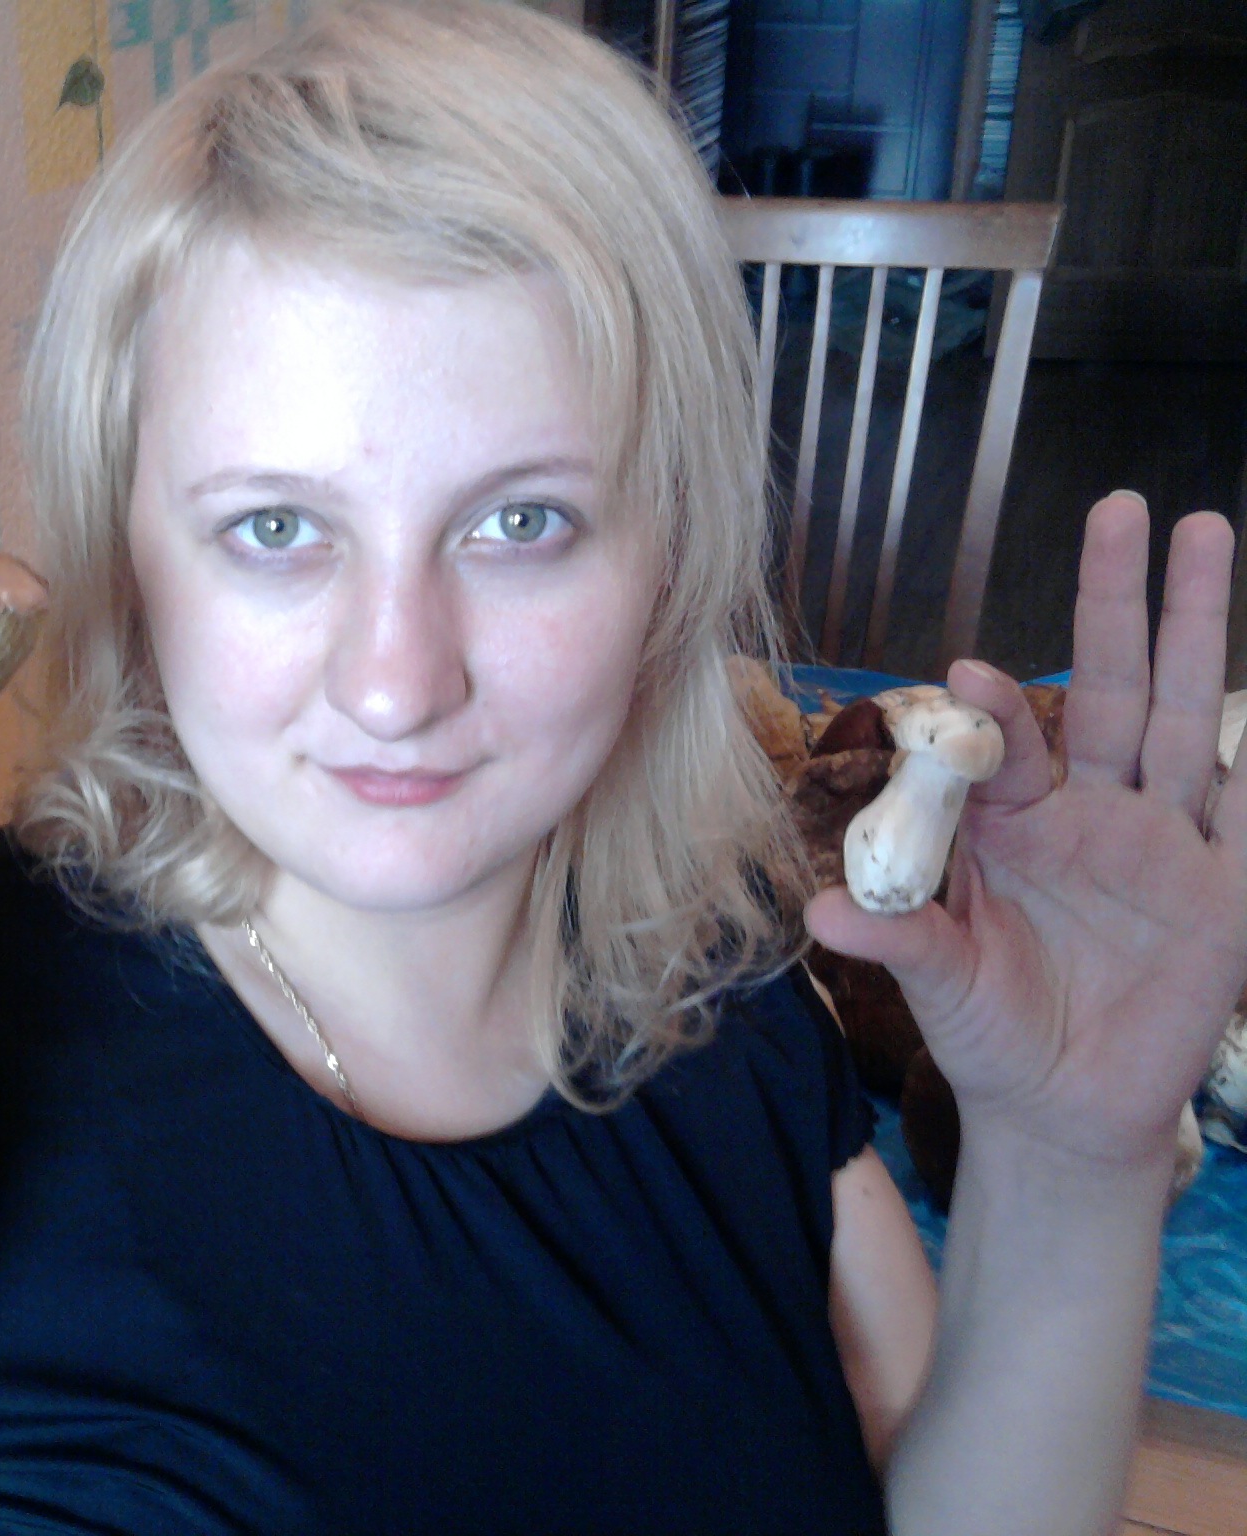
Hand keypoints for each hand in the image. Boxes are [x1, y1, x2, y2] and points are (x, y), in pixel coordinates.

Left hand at [807, 493, 1246, 1176]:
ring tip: (1205, 532)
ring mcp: (1167, 841)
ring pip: (1190, 717)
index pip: (1009, 744)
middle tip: (1122, 509)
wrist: (1062, 1108)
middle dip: (1119, 601)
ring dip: (1201, 630)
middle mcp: (1093, 812)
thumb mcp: (939, 984)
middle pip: (1114, 689)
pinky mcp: (1226, 891)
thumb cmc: (987, 1029)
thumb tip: (818, 916)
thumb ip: (897, 941)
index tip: (969, 679)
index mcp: (1014, 823)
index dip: (995, 710)